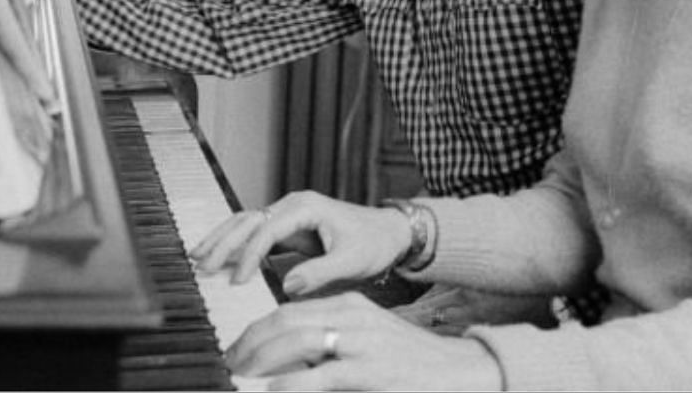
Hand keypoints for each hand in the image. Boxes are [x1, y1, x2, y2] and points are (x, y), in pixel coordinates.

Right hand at [189, 191, 410, 296]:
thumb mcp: (352, 261)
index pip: (266, 230)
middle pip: (247, 220)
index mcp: (306, 208)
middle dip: (222, 242)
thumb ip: (320, 273)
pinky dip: (234, 244)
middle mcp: (292, 206)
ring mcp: (288, 215)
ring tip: (197, 258)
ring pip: (245, 223)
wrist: (389, 234)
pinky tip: (217, 259)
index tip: (237, 282)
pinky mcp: (287, 229)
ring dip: (221, 240)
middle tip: (201, 266)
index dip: (249, 255)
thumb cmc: (373, 244)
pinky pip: (254, 234)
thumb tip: (287, 285)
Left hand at [226, 294, 504, 390]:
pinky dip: (291, 382)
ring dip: (261, 358)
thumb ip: (332, 347)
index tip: (237, 350)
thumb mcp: (369, 344)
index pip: (290, 310)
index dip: (257, 329)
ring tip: (241, 375)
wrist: (462, 373)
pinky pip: (321, 374)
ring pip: (297, 339)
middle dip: (250, 341)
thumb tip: (290, 366)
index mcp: (351, 307)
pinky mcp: (370, 371)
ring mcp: (362, 343)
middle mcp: (353, 317)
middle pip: (285, 319)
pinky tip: (274, 390)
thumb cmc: (412, 365)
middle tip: (229, 363)